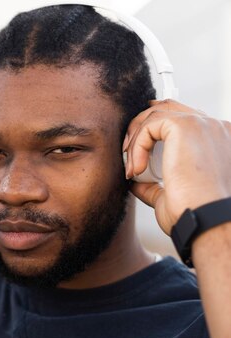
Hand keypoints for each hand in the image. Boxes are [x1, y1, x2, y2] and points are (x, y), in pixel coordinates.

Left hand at [123, 99, 230, 233]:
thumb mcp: (171, 196)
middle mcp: (214, 128)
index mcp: (217, 141)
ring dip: (136, 137)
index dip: (155, 130)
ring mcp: (203, 124)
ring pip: (156, 114)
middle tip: (126, 154)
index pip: (183, 121)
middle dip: (141, 127)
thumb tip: (136, 182)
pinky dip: (137, 146)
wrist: (205, 221)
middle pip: (168, 108)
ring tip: (130, 165)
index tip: (137, 153)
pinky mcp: (186, 126)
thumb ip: (154, 185)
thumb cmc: (193, 215)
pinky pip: (149, 125)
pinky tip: (136, 169)